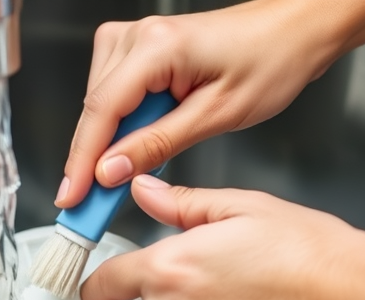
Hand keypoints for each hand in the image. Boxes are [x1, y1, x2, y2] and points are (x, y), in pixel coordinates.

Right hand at [56, 1, 339, 207]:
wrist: (294, 30)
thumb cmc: (270, 60)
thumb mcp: (216, 115)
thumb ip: (157, 145)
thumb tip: (111, 170)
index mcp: (156, 47)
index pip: (101, 112)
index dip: (81, 161)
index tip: (71, 197)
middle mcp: (137, 37)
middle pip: (95, 109)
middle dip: (93, 158)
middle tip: (93, 204)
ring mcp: (135, 39)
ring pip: (101, 105)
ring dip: (111, 143)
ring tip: (129, 172)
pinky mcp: (139, 49)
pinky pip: (116, 95)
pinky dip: (123, 125)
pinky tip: (139, 145)